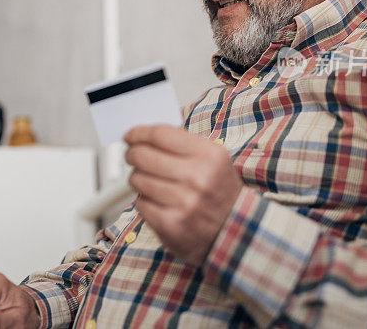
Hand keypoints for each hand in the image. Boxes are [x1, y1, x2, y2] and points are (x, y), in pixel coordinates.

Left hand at [124, 124, 243, 265]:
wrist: (235, 233)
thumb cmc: (219, 193)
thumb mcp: (213, 160)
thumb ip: (182, 144)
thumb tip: (144, 135)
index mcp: (210, 156)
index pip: (160, 134)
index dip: (139, 133)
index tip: (130, 136)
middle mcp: (198, 178)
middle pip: (143, 155)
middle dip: (132, 154)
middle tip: (132, 156)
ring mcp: (184, 203)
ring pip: (137, 179)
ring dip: (138, 178)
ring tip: (150, 181)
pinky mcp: (171, 225)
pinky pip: (140, 203)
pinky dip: (144, 200)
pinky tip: (157, 201)